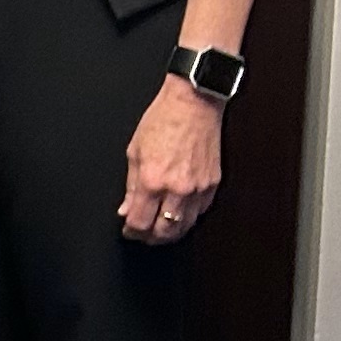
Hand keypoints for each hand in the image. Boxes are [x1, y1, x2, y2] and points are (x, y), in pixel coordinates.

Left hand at [120, 75, 223, 243]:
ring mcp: (198, 188)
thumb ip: (131, 186)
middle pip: (164, 231)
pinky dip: (188, 217)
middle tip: (143, 234)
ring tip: (160, 229)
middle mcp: (177, 188)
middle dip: (151, 237)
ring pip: (185, 226)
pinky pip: (200, 211)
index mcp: (153, 180)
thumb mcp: (135, 151)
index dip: (132, 231)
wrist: (193, 103)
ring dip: (170, 232)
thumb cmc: (164, 120)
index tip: (128, 229)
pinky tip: (179, 214)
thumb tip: (127, 209)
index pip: (140, 222)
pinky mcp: (213, 184)